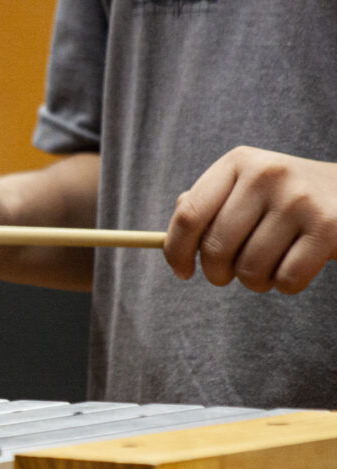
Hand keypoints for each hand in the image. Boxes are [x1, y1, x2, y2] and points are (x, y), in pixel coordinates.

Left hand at [164, 146, 336, 293]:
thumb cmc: (289, 198)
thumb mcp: (248, 186)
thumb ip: (208, 204)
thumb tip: (168, 237)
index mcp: (238, 162)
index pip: (188, 215)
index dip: (176, 252)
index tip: (182, 272)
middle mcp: (267, 174)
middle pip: (215, 248)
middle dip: (217, 274)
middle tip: (229, 275)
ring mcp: (299, 199)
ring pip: (249, 270)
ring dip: (254, 282)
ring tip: (269, 267)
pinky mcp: (329, 227)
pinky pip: (286, 280)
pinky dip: (286, 285)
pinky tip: (296, 267)